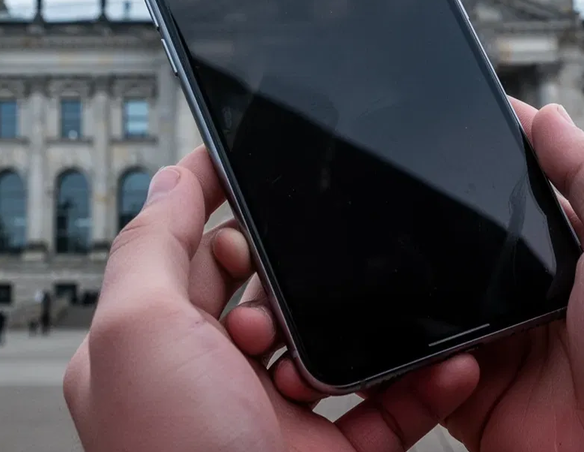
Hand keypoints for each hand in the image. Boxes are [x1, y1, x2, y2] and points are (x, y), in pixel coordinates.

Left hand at [63, 147, 479, 451]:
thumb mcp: (137, 332)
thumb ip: (150, 247)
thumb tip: (172, 178)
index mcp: (149, 351)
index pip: (182, 256)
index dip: (218, 210)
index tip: (256, 165)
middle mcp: (207, 384)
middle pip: (262, 292)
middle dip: (290, 273)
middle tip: (302, 272)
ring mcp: (270, 420)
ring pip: (330, 346)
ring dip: (359, 326)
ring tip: (368, 313)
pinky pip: (389, 407)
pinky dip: (422, 383)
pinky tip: (446, 358)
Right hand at [235, 100, 583, 451]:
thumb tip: (547, 114)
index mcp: (565, 250)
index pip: (504, 195)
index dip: (471, 165)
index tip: (424, 133)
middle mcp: (524, 292)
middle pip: (452, 246)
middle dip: (416, 229)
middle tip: (370, 202)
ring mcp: (493, 343)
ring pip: (422, 302)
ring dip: (397, 289)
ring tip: (359, 263)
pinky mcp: (465, 392)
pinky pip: (412, 365)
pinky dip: (393, 353)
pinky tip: (379, 327)